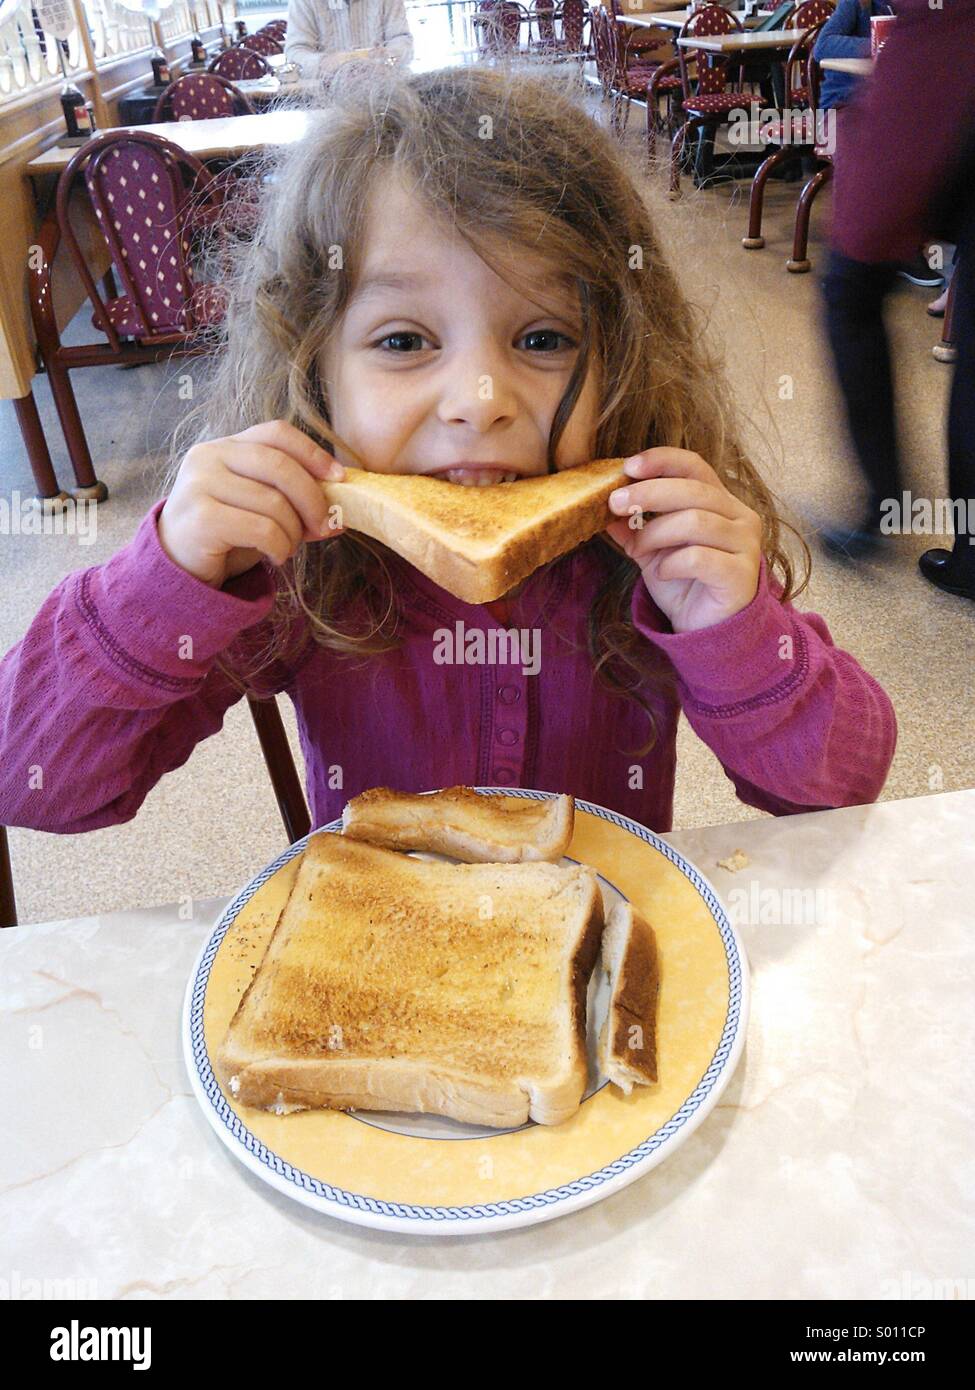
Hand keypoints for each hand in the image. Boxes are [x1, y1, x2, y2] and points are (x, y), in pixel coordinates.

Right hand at [158, 420, 344, 589]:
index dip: (313, 453)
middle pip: (280, 466)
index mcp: (226, 446)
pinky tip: (274, 557)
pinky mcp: (201, 518)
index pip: (277, 433)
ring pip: (274, 503)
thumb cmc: (225, 534)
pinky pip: (262, 529)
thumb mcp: (261, 508)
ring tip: (288, 547)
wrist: (178, 567)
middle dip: (313, 499)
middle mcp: (209, 456)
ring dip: (294, 533)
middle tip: (325, 526)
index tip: (339, 478)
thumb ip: (293, 500)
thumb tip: (340, 512)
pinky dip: (280, 547)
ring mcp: (200, 485)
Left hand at [605, 448, 761, 632]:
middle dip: (648, 493)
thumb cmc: (683, 585)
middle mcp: (740, 517)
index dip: (662, 460)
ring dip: (655, 534)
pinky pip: (699, 557)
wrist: (705, 631)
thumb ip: (633, 526)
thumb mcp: (651, 551)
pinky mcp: (742, 575)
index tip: (628, 467)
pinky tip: (662, 573)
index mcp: (721, 502)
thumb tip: (603, 505)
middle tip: (615, 504)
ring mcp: (746, 545)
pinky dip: (671, 563)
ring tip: (638, 551)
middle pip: (693, 490)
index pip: (694, 466)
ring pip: (695, 521)